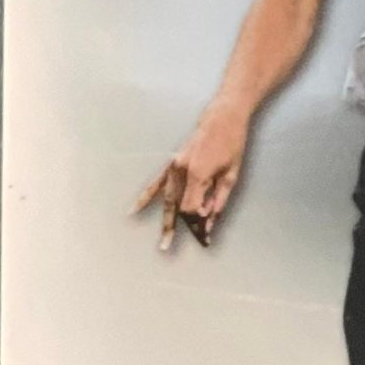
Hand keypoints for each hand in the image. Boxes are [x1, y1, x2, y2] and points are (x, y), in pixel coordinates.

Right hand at [133, 102, 248, 249]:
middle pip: (178, 206)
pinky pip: (156, 184)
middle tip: (170, 248)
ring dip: (166, 220)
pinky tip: (133, 211)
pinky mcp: (172, 163)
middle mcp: (182, 171)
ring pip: (167, 199)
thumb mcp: (231, 174)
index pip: (192, 208)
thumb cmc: (232, 144)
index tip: (206, 232)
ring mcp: (174, 166)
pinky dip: (144, 198)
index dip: (198, 222)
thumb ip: (218, 199)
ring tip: (163, 241)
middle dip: (179, 227)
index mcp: (198, 174)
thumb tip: (208, 219)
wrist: (224, 116)